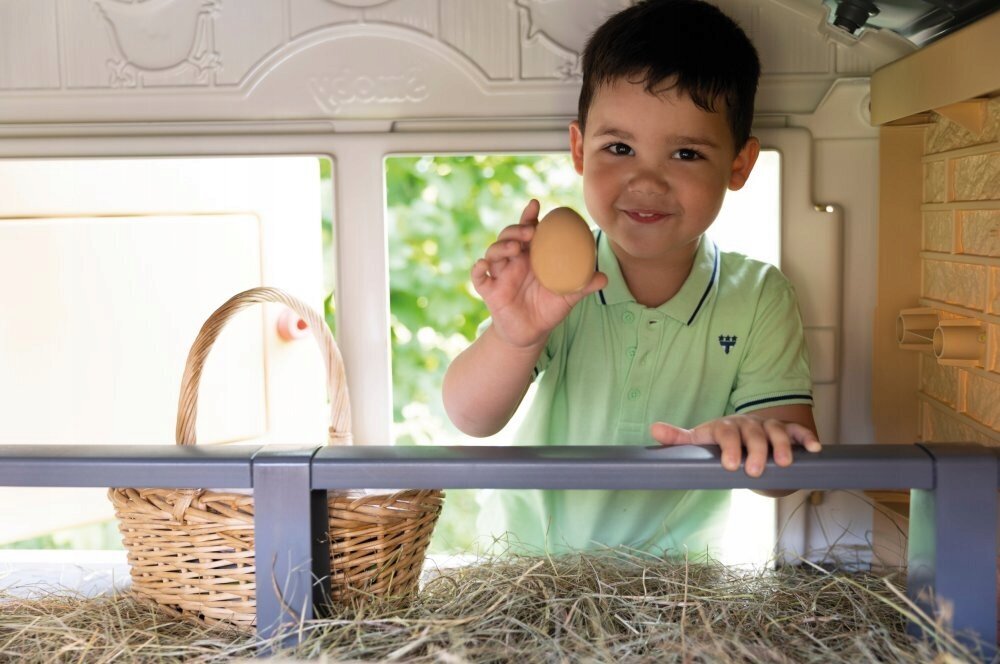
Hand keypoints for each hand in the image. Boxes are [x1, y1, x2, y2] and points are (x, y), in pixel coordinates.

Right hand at [471, 199, 606, 348]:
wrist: (531, 334)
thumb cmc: (548, 310)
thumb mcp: (568, 297)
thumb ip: (584, 285)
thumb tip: (604, 277)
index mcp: (531, 257)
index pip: (527, 230)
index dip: (528, 216)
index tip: (535, 205)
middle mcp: (514, 261)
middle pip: (508, 236)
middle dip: (515, 229)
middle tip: (529, 232)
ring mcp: (500, 275)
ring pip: (493, 252)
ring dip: (501, 246)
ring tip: (515, 248)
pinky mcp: (490, 290)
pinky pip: (478, 277)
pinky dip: (478, 269)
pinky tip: (483, 265)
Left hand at [650, 415, 820, 477]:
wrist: (746, 444)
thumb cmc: (719, 445)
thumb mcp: (700, 442)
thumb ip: (679, 439)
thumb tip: (654, 429)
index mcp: (725, 427)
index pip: (726, 433)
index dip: (729, 447)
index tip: (730, 465)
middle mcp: (748, 424)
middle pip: (753, 434)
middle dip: (755, 451)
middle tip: (754, 471)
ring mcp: (768, 427)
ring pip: (777, 432)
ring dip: (782, 445)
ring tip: (783, 463)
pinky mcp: (787, 432)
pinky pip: (798, 432)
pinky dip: (807, 438)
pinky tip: (815, 449)